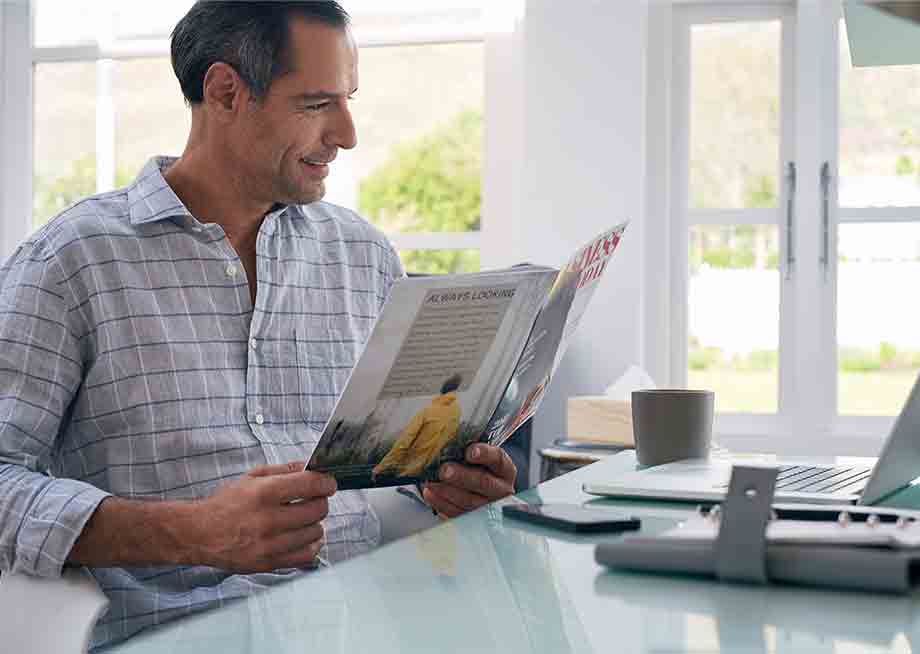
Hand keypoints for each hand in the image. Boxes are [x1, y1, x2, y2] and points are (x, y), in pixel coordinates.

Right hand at [191, 461, 336, 572]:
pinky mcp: (269, 563)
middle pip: (318, 509)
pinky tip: (304, 536)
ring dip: (315, 523)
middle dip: (321, 501)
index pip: (311, 485)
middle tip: (314, 499)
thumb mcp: (251, 477)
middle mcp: (268, 519)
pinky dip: (311, 545)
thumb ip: (283, 470)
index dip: (326, 482)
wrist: (199, 534)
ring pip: (315, 532)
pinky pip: (306, 556)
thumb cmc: (225, 504)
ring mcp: (269, 544)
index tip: (328, 483)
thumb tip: (311, 466)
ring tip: (304, 518)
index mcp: (264, 493)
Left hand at [421, 444, 516, 518]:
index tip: (469, 452)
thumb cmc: (480, 469)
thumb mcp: (481, 458)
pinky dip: (441, 503)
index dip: (484, 454)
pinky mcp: (474, 520)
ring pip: (469, 501)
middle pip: (483, 482)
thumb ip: (470, 452)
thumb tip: (447, 444)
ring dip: (447, 491)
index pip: (498, 459)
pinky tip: (430, 494)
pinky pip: (457, 513)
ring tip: (431, 483)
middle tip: (444, 470)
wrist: (484, 491)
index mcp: (505, 469)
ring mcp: (489, 507)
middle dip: (461, 476)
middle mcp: (501, 489)